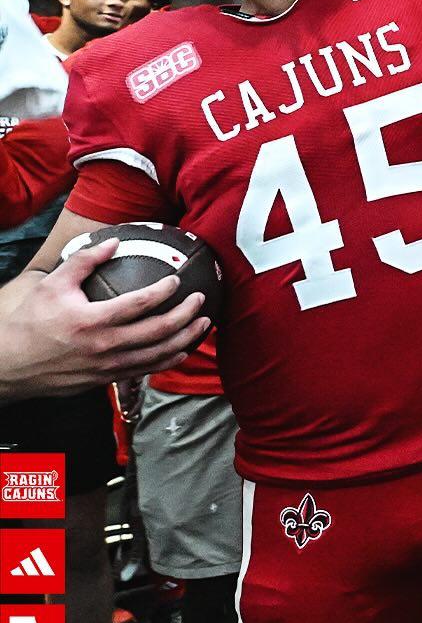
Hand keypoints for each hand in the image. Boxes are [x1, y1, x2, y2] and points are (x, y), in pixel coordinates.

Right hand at [0, 238, 209, 396]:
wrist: (11, 365)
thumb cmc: (31, 322)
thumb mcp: (53, 285)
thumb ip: (84, 261)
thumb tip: (112, 242)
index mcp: (93, 321)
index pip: (139, 304)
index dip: (164, 290)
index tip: (177, 279)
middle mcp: (105, 346)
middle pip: (158, 332)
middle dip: (186, 315)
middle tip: (201, 301)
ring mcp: (108, 367)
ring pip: (158, 355)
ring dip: (185, 340)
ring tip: (203, 324)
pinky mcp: (106, 380)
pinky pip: (145, 371)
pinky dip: (168, 360)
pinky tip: (181, 350)